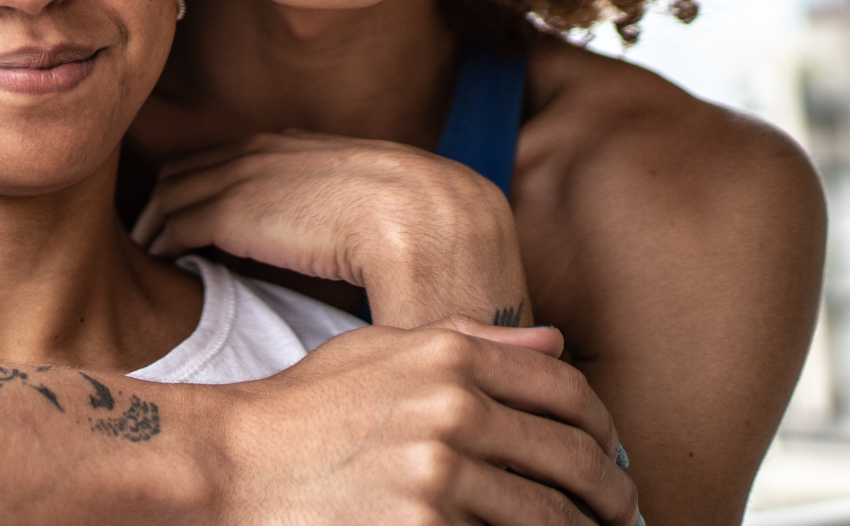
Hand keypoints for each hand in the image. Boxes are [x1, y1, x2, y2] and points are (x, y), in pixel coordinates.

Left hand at [131, 130, 529, 326]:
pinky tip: (162, 263)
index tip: (186, 211)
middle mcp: (258, 153)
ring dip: (154, 224)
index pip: (222, 155)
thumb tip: (342, 230)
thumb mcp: (365, 194)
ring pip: (170, 195)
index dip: (198, 183)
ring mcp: (241, 180)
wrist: (420, 218)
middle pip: (184, 169)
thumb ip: (338, 201)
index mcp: (291, 145)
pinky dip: (163, 243)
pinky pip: (176, 226)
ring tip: (147, 252)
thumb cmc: (412, 216)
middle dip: (161, 200)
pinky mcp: (231, 215)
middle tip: (149, 233)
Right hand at [204, 320, 637, 524]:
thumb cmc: (302, 411)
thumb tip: (555, 344)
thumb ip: (470, 340)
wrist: (228, 463)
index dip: (604, 432)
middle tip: (621, 519)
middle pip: (575, 462)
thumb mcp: (379, 352)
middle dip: (610, 500)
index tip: (611, 460)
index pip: (568, 393)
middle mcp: (452, 409)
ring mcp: (439, 475)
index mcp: (449, 357)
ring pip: (550, 520)